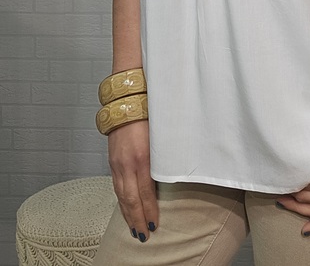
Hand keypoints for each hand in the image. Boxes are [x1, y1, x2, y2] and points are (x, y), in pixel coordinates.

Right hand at [108, 120, 157, 241]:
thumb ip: (163, 158)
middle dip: (136, 219)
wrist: (126, 103)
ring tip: (134, 228)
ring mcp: (117, 163)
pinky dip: (120, 201)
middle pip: (130, 199)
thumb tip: (169, 176)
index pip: (145, 192)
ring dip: (127, 213)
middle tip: (143, 235)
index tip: (154, 225)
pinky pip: (116, 186)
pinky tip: (125, 208)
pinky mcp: (112, 161)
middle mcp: (126, 164)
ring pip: (120, 195)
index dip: (149, 210)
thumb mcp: (160, 137)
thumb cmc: (148, 116)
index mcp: (141, 158)